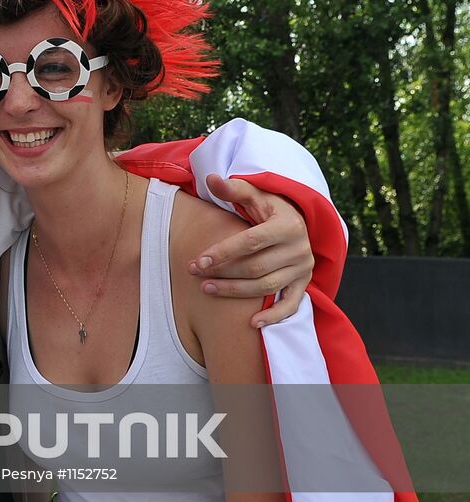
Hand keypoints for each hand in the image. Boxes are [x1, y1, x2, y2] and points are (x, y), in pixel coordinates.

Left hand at [190, 175, 313, 327]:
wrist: (296, 221)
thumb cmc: (268, 207)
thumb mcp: (254, 194)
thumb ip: (233, 189)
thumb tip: (210, 178)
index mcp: (288, 225)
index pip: (250, 242)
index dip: (222, 252)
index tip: (197, 261)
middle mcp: (300, 249)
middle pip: (256, 267)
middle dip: (222, 272)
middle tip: (195, 274)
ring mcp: (304, 269)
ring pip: (267, 287)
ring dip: (235, 291)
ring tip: (207, 289)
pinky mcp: (305, 283)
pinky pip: (291, 305)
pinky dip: (274, 317)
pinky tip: (252, 323)